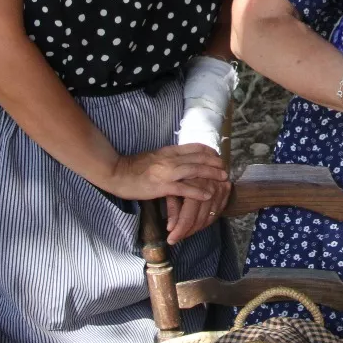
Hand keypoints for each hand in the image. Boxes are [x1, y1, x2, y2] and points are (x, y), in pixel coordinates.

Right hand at [104, 144, 226, 200]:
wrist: (116, 173)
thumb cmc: (133, 167)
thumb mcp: (154, 156)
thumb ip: (169, 157)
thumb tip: (182, 159)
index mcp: (168, 151)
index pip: (194, 147)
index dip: (209, 151)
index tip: (218, 156)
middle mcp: (170, 159)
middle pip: (198, 158)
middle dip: (215, 163)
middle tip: (226, 168)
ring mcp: (166, 172)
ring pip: (194, 170)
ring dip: (211, 174)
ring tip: (223, 179)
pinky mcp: (162, 186)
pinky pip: (184, 188)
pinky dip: (198, 191)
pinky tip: (208, 195)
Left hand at [164, 164, 231, 243]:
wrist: (198, 157)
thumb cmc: (179, 172)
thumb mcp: (173, 187)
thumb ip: (173, 208)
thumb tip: (170, 228)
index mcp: (195, 183)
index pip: (189, 213)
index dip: (181, 228)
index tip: (171, 239)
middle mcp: (211, 186)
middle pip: (201, 217)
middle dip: (188, 231)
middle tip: (176, 239)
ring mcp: (221, 189)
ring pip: (210, 216)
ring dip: (197, 228)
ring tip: (185, 233)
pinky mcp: (226, 190)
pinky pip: (218, 211)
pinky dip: (208, 220)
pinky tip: (197, 225)